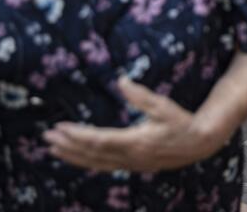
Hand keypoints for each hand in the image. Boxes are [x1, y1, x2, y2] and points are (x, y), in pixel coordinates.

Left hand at [44, 76, 223, 172]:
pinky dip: (87, 161)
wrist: (199, 143)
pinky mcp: (133, 165)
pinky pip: (104, 165)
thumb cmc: (181, 121)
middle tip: (46, 138)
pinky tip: (77, 157)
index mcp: (136, 141)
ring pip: (95, 163)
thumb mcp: (163, 105)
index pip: (98, 140)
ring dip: (73, 156)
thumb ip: (140, 95)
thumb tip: (121, 80)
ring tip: (54, 149)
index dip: (77, 136)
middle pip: (92, 154)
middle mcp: (130, 156)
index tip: (59, 129)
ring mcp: (131, 164)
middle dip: (68, 146)